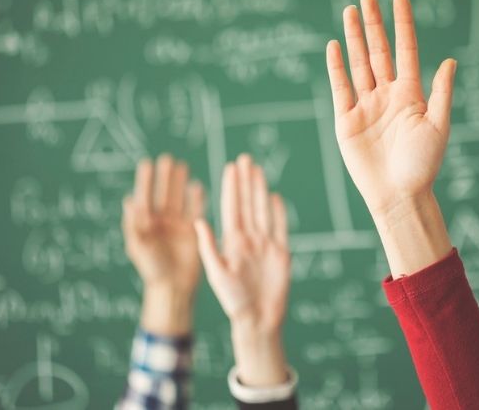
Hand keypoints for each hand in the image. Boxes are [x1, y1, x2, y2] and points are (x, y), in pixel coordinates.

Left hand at [122, 154, 204, 334]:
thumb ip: (134, 224)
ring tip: (182, 166)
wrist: (173, 288)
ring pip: (179, 199)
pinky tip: (197, 186)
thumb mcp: (138, 247)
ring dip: (180, 184)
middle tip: (167, 159)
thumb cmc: (151, 269)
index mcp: (145, 225)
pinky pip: (195, 211)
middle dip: (165, 177)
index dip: (145, 181)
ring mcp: (178, 226)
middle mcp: (161, 222)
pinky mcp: (192, 232)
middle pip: (163, 194)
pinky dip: (197, 199)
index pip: (145, 197)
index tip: (147, 164)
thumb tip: (129, 200)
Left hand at [195, 154, 289, 385]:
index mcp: (231, 242)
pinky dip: (278, 212)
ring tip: (257, 170)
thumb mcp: (217, 273)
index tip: (229, 167)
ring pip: (262, 210)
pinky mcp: (281, 253)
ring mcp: (265, 244)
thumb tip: (197, 221)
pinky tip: (274, 196)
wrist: (259, 320)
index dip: (231, 187)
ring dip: (260, 189)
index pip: (231, 207)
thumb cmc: (234, 301)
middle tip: (244, 158)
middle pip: (247, 203)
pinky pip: (280, 227)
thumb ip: (208, 247)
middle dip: (245, 181)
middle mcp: (248, 239)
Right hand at [325, 0, 454, 275]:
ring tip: (350, 10)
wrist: (398, 195)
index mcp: (410, 94)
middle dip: (373, 23)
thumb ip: (441, 93)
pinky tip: (334, 45)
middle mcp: (387, 95)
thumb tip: (450, 61)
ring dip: (354, 37)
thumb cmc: (423, 165)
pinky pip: (340, 87)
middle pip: (378, 51)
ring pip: (359, 64)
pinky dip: (337, 66)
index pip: (405, 50)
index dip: (402, 24)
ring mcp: (365, 106)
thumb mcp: (439, 127)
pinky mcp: (346, 120)